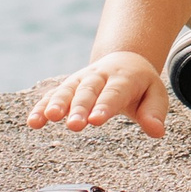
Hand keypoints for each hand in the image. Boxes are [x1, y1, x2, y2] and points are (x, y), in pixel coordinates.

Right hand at [24, 51, 168, 138]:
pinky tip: (33, 121)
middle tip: (74, 125)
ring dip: (56, 104)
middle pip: (88, 91)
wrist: (124, 60)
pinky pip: (53, 95)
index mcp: (123, 77)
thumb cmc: (140, 84)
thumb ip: (154, 112)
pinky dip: (42, 106)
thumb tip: (157, 131)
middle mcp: (99, 76)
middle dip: (79, 108)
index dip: (104, 106)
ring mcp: (81, 80)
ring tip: (47, 119)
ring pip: (67, 90)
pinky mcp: (68, 87)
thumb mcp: (155, 94)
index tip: (95, 120)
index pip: (113, 93)